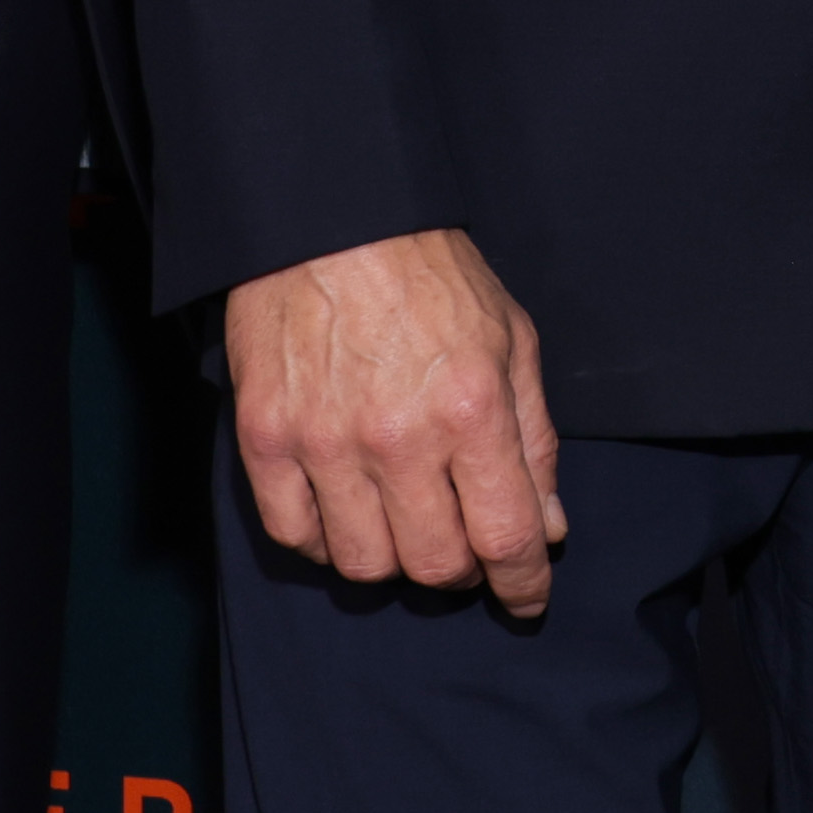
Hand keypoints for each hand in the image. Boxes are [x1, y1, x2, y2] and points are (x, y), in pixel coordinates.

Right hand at [221, 227, 566, 617]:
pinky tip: (345, 510)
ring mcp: (324, 441)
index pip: (506, 537)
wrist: (330, 215)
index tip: (526, 598)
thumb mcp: (511, 338)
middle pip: (433, 566)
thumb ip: (534, 439)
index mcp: (471, 408)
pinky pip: (294, 535)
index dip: (523, 584)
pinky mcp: (265, 438)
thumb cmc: (429, 272)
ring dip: (392, 558)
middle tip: (462, 543)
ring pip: (363, 564)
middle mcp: (398, 436)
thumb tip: (547, 528)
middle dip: (461, 569)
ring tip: (402, 520)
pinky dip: (324, 540)